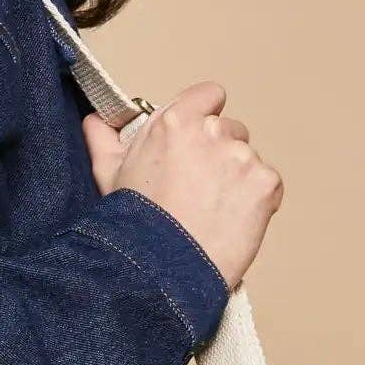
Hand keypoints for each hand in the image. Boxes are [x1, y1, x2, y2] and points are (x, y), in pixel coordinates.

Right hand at [82, 80, 282, 291]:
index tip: (198, 143)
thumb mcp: (109, 176)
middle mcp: (212, 131)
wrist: (161, 269)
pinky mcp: (265, 183)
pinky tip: (232, 223)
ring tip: (213, 214)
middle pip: (231, 131)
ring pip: (249, 161)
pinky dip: (257, 204)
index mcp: (175, 121)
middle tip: (200, 191)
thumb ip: (104, 141)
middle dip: (220, 156)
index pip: (209, 95)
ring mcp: (242, 157)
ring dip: (238, 181)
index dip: (205, 117)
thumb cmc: (134, 225)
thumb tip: (95, 123)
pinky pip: (269, 186)